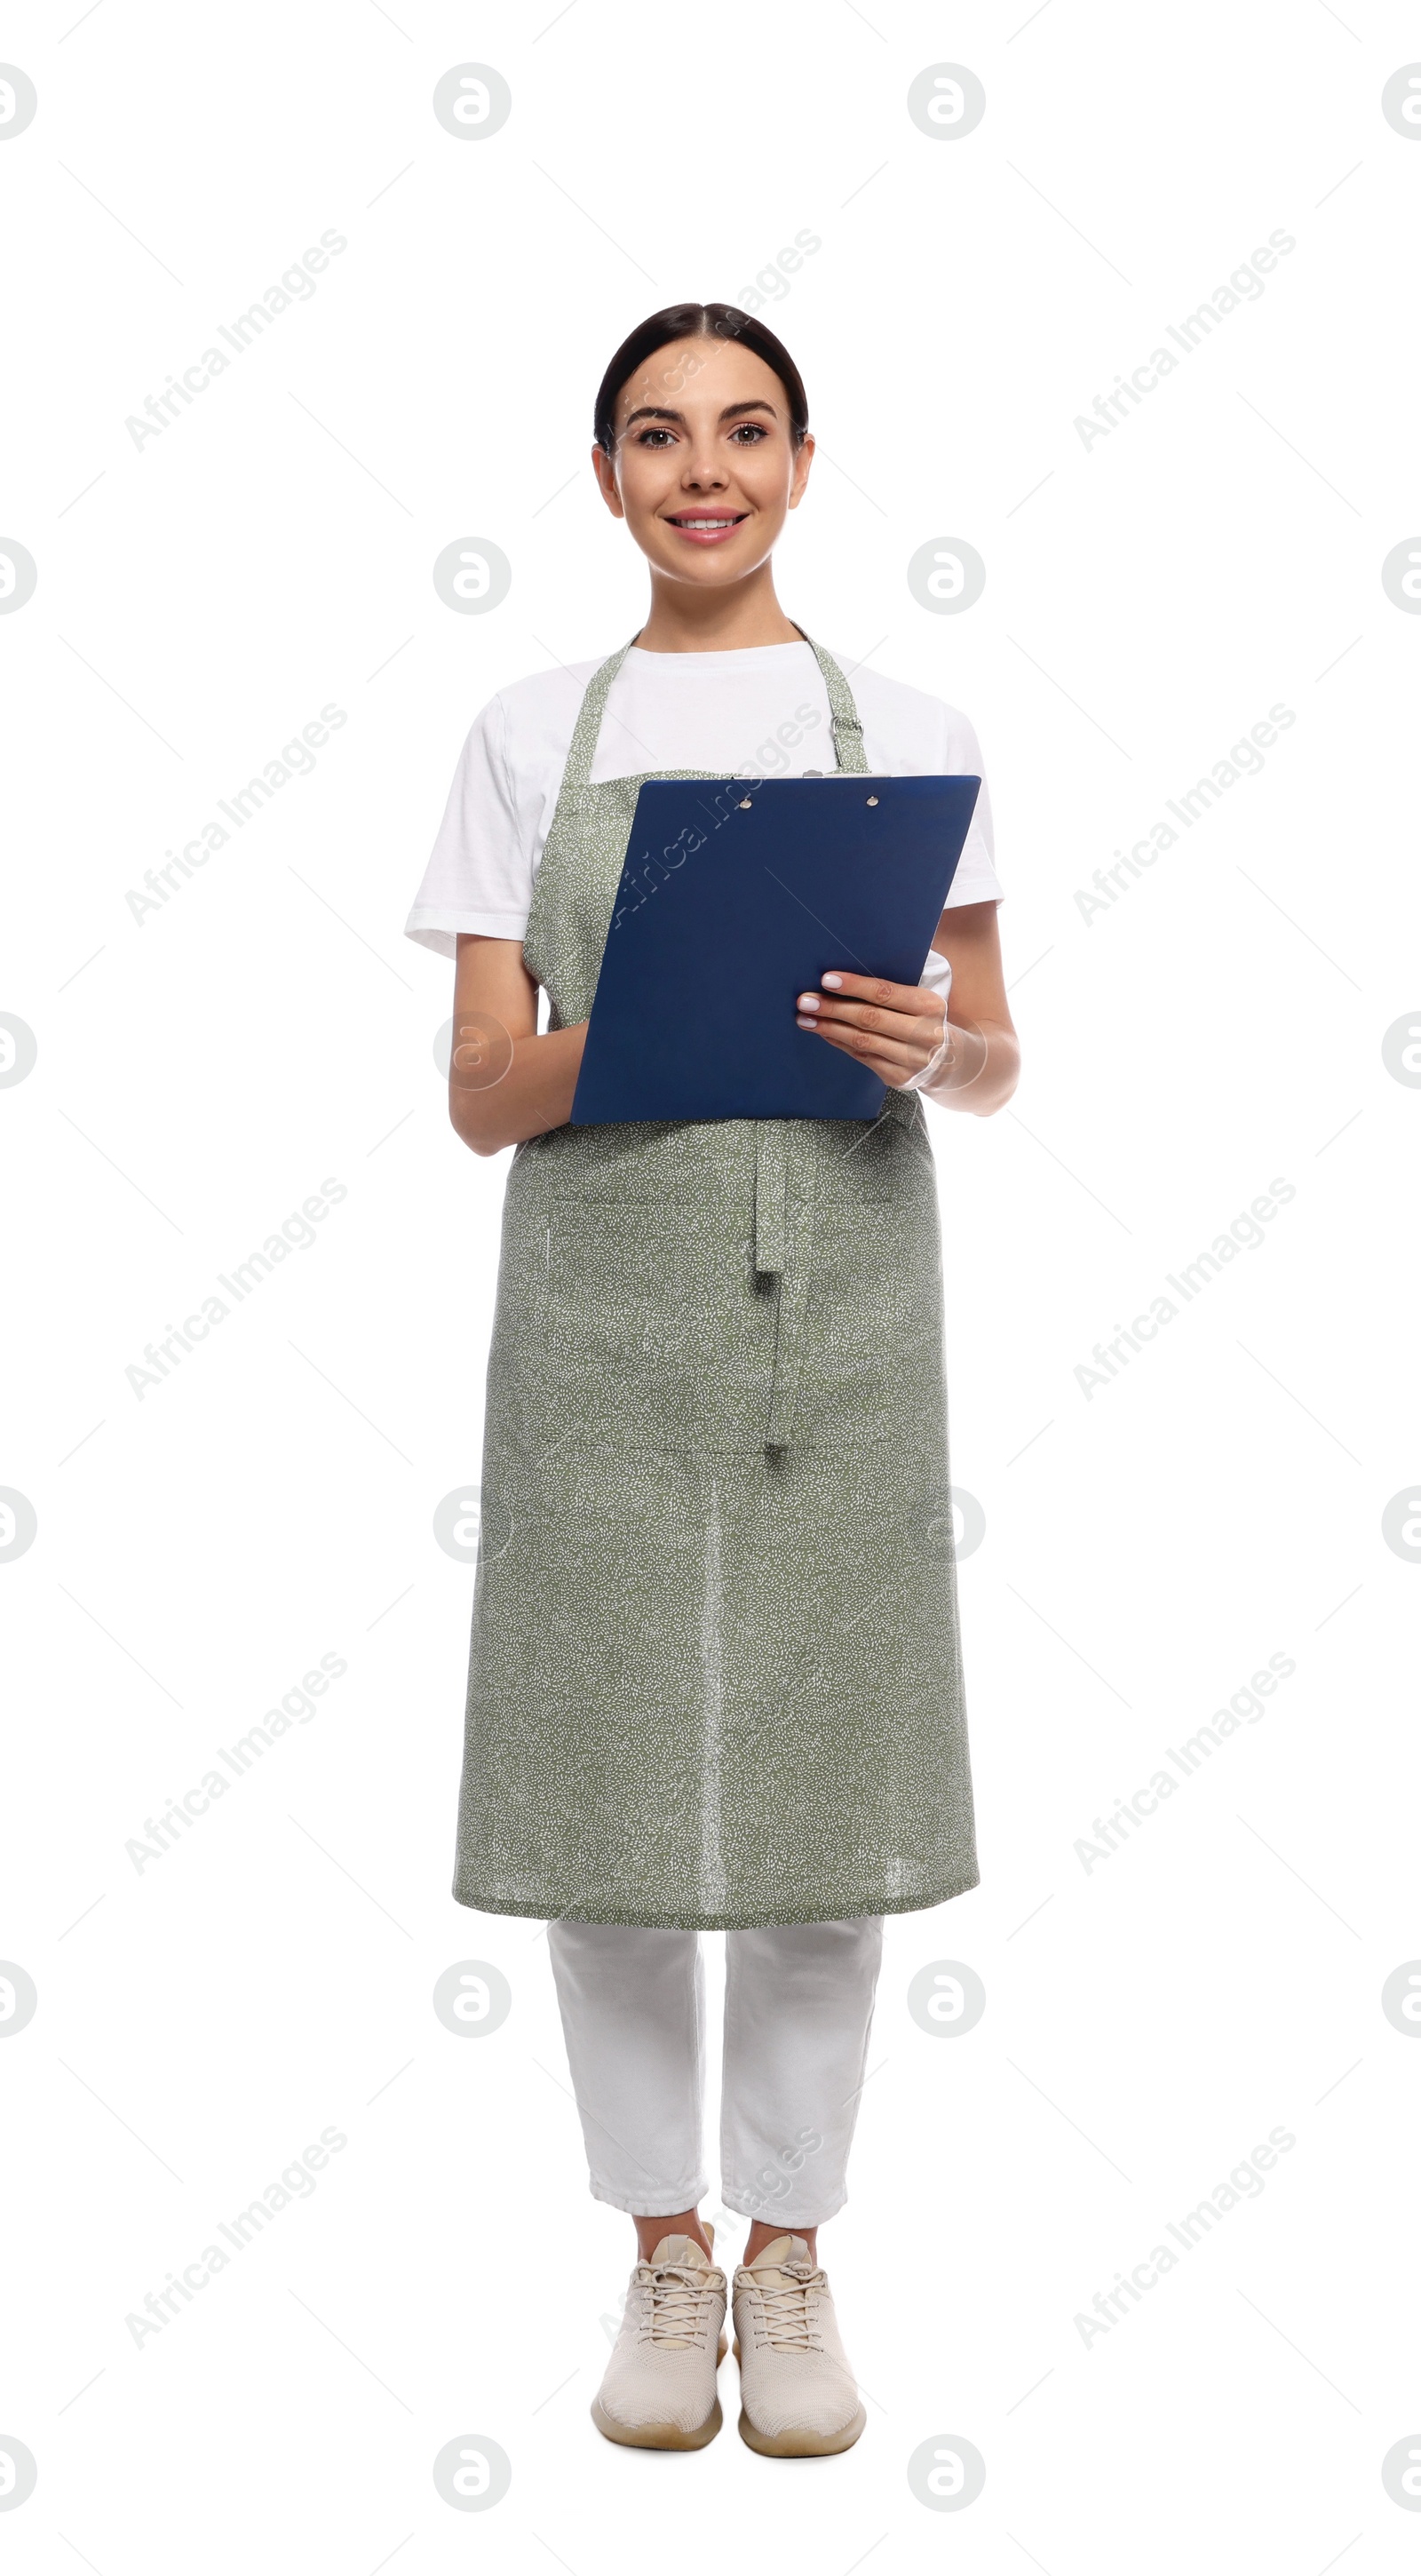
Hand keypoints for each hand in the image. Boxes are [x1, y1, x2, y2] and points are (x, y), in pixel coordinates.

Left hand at [796, 971, 949, 1087]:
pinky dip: (840, 1043)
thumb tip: (842, 981)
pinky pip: (862, 1056)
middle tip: (805, 1000)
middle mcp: (923, 1033)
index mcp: (929, 1005)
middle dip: (833, 1008)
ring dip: (829, 1028)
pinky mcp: (898, 1077)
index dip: (854, 986)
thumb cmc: (925, 1020)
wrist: (951, 1060)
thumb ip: (892, 991)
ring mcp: (911, 1059)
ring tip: (805, 1018)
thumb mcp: (921, 1001)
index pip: (885, 993)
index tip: (826, 979)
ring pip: (862, 1040)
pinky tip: (823, 1033)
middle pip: (869, 1018)